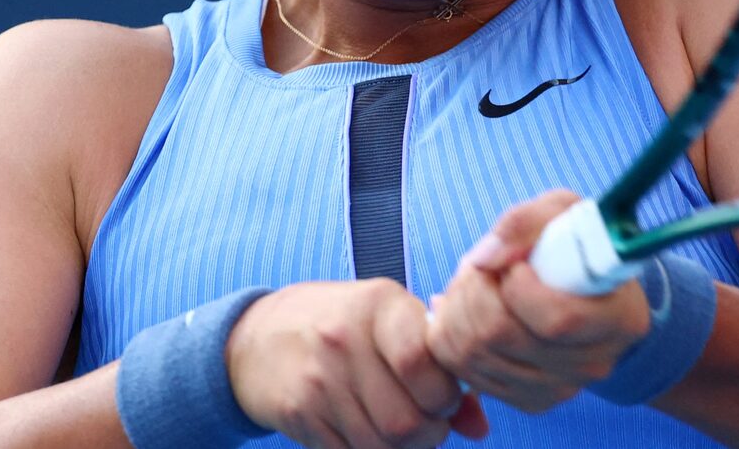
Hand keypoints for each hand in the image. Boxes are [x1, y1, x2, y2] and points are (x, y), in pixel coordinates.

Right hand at [227, 279, 488, 448]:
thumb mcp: (391, 324)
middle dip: (430, 433)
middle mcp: (344, 339)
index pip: (421, 363)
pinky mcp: (298, 412)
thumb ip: (439, 368)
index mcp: (379, 304)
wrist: (258, 336)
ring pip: (381, 445)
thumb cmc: (344, 326)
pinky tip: (369, 432)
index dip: (445, 395)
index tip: (444, 396)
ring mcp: (317, 379)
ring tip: (401, 429)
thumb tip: (479, 428)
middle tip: (428, 422)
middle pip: (406, 421)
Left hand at [425, 190, 650, 412]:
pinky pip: (464, 372)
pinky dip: (450, 335)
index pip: (558, 319)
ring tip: (472, 283)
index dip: (518, 286)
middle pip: (503, 337)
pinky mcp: (529, 401)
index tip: (516, 263)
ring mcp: (560, 389)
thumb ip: (526, 222)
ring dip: (456, 308)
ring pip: (475, 355)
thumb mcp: (562, 212)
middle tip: (480, 266)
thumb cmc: (575, 244)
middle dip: (473, 289)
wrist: (582, 285)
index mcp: (620, 319)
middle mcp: (594, 364)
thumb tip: (485, 259)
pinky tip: (466, 311)